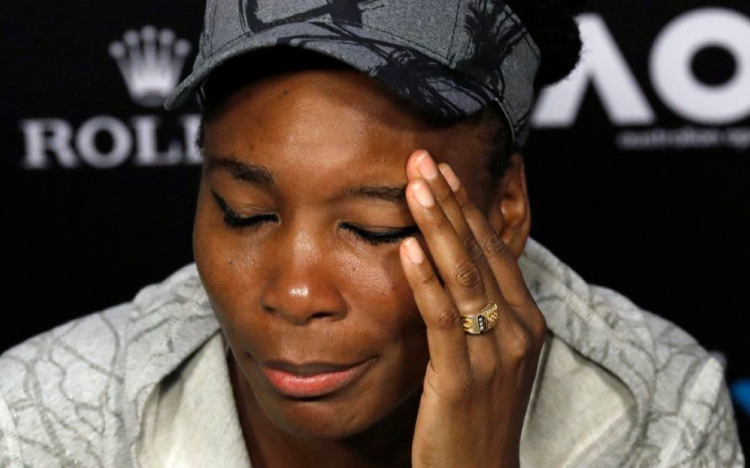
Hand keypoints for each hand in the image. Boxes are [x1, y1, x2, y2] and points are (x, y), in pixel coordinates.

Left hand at [399, 150, 546, 467]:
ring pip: (465, 276)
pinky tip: (408, 249)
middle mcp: (516, 330)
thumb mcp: (488, 355)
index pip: (495, 251)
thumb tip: (448, 267)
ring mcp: (493, 354)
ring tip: (415, 186)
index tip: (445, 172)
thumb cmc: (478, 414)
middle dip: (451, 202)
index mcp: (525, 321)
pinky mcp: (461, 379)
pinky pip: (444, 320)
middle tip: (425, 159)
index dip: (468, 209)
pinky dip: (426, 281)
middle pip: (482, 252)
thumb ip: (477, 311)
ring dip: (438, 227)